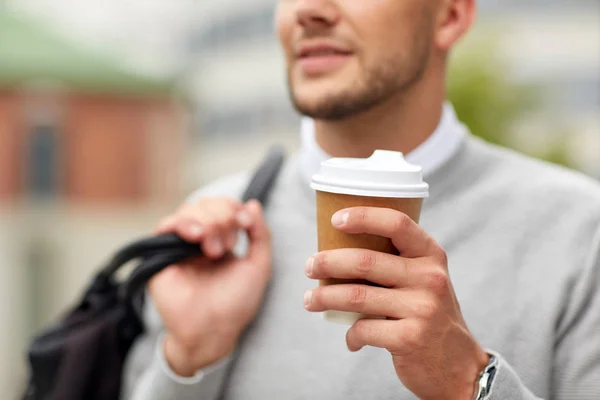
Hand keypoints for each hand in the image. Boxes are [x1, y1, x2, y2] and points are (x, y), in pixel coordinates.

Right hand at [148, 198, 270, 375]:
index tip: (245, 223)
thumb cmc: (236, 303)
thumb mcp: (258, 266)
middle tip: (229, 245)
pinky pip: (165, 226)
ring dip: (207, 222)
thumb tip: (253, 204)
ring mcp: (179, 246)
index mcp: (221, 240)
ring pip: (188, 211)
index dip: (234, 208)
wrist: (213, 330)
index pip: (223, 207)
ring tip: (214, 249)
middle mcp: (199, 241)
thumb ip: (260, 234)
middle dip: (222, 217)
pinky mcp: (160, 256)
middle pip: (206, 205)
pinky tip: (197, 235)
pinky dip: (183, 223)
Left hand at [303, 207, 488, 399]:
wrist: (459, 365)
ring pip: (356, 296)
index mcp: (431, 255)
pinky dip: (350, 335)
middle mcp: (429, 278)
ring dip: (324, 297)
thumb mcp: (424, 280)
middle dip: (327, 262)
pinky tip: (351, 339)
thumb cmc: (429, 314)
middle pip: (364, 261)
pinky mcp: (410, 338)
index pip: (397, 223)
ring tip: (309, 300)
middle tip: (309, 267)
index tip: (336, 219)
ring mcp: (421, 309)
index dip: (363, 217)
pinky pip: (363, 329)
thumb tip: (338, 249)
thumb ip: (396, 262)